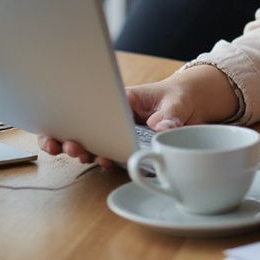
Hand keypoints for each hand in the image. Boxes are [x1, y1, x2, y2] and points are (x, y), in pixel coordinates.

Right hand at [37, 66, 239, 168]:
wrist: (192, 103)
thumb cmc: (181, 96)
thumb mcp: (178, 102)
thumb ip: (171, 115)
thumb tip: (163, 129)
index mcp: (123, 98)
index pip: (95, 104)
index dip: (77, 116)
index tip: (68, 127)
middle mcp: (116, 114)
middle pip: (87, 124)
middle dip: (70, 135)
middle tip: (67, 145)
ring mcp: (119, 130)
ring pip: (93, 140)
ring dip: (82, 149)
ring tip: (79, 155)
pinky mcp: (126, 145)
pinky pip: (109, 153)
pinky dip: (101, 159)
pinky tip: (100, 163)